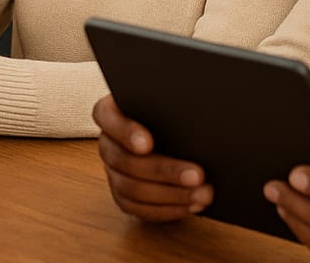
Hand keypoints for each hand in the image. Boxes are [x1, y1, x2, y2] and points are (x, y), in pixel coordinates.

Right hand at [92, 94, 212, 220]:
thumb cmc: (169, 108)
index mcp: (110, 111)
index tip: (147, 143)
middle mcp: (107, 142)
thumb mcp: (168, 99)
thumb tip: (194, 113)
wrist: (173, 130)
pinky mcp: (123, 196)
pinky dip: (167, 210)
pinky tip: (191, 205)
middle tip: (197, 175)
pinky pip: (139, 209)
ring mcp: (112, 171)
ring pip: (132, 189)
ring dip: (172, 195)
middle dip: (164, 170)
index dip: (126, 132)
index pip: (106, 117)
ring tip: (203, 194)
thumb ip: (171, 103)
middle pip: (125, 160)